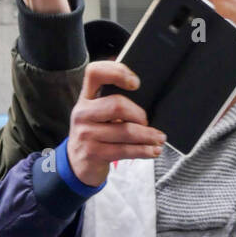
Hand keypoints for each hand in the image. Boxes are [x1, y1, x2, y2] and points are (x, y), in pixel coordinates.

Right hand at [66, 61, 166, 186]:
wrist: (77, 164)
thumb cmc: (93, 135)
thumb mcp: (96, 115)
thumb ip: (112, 102)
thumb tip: (147, 100)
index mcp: (85, 98)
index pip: (94, 73)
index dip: (116, 72)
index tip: (135, 83)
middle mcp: (82, 113)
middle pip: (117, 105)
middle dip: (139, 114)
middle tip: (147, 122)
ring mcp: (86, 134)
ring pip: (125, 131)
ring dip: (148, 135)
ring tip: (159, 138)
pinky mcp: (93, 153)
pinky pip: (125, 150)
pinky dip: (144, 150)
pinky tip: (153, 151)